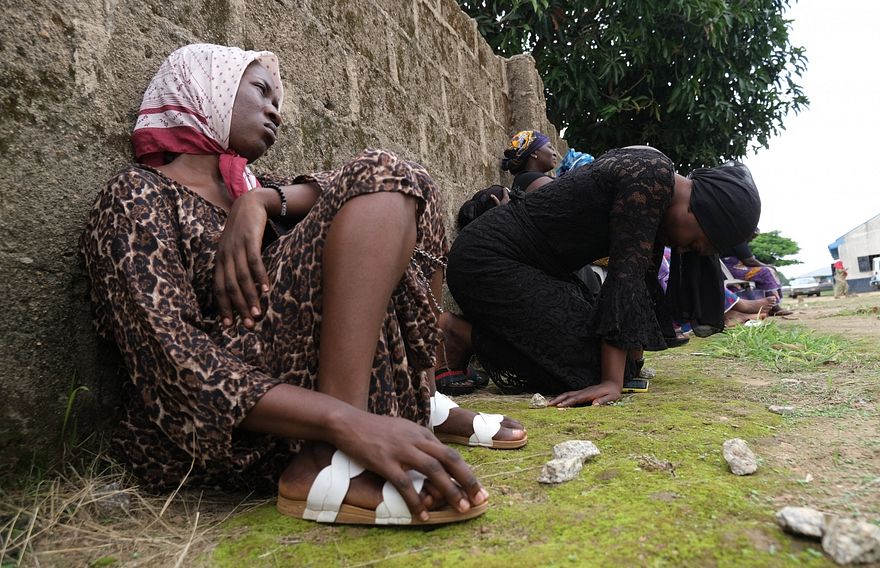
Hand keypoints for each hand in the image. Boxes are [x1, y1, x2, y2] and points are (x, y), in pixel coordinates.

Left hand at [213, 191, 273, 327]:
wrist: (250, 203)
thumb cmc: (244, 231)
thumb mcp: (235, 249)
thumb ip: (235, 266)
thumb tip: (242, 290)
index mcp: (220, 260)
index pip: (218, 288)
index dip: (223, 307)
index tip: (229, 325)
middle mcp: (225, 255)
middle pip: (230, 286)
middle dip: (238, 307)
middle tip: (248, 324)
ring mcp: (236, 247)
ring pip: (241, 277)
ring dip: (250, 297)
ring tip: (257, 313)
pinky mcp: (250, 239)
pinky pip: (254, 261)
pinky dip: (260, 276)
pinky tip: (267, 289)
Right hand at [333, 411, 486, 520]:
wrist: (347, 422)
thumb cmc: (374, 429)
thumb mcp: (402, 430)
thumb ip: (418, 442)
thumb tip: (434, 458)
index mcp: (421, 433)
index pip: (450, 453)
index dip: (466, 472)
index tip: (477, 489)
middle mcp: (415, 439)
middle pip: (449, 459)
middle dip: (467, 480)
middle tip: (480, 499)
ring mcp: (400, 450)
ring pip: (433, 470)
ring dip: (450, 490)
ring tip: (461, 508)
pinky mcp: (384, 461)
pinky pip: (404, 484)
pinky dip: (415, 500)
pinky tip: (422, 514)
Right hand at [548, 381, 621, 407]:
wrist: (612, 384)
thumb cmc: (613, 392)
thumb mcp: (612, 397)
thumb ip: (603, 400)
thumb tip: (594, 404)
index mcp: (589, 394)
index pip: (576, 399)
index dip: (567, 402)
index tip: (558, 406)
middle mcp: (583, 392)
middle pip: (568, 395)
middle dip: (557, 400)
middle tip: (548, 405)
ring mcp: (582, 392)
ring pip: (567, 394)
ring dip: (558, 398)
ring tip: (549, 403)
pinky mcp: (582, 393)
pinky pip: (570, 395)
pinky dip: (562, 398)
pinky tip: (558, 402)